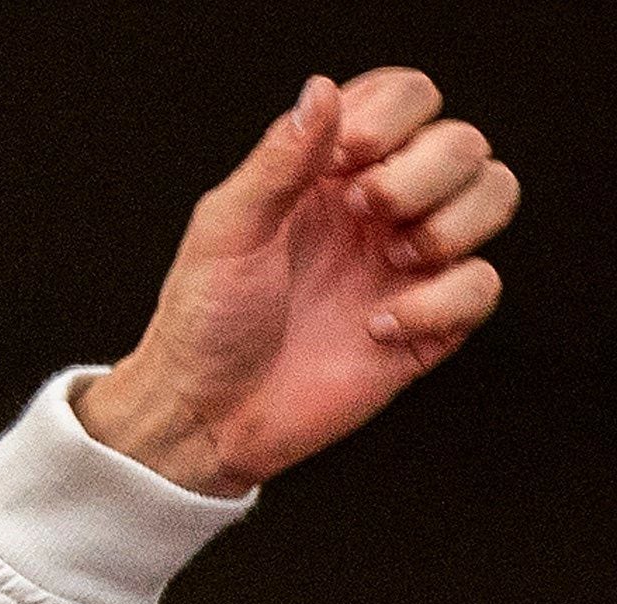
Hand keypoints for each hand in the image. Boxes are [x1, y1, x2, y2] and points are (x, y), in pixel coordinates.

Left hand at [80, 70, 514, 498]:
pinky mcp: (430, 320)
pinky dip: (440, 302)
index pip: (406, 98)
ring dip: (452, 222)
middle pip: (463, 142)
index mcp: (331, 172)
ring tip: (389, 262)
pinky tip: (376, 328)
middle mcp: (380, 208)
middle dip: (424, 170)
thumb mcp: (225, 231)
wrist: (205, 417)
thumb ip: (277, 161)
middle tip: (364, 210)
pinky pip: (483, 284)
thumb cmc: (203, 324)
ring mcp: (409, 262)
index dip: (395, 113)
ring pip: (494, 195)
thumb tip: (320, 91)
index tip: (347, 156)